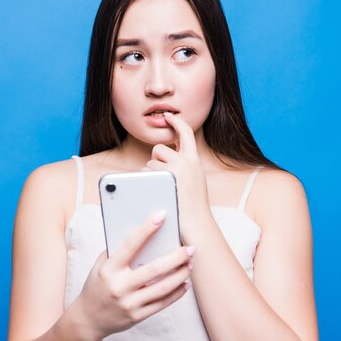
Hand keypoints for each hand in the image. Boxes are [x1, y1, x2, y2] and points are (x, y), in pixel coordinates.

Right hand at [72, 211, 193, 340]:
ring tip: (190, 264)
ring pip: (162, 288)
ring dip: (181, 275)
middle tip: (190, 248)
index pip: (130, 245)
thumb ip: (117, 251)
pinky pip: (162, 303)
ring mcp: (129, 303)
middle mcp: (119, 286)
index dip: (146, 229)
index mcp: (109, 269)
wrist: (88, 320)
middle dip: (176, 257)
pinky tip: (184, 283)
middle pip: (154, 269)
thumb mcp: (100, 266)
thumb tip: (143, 235)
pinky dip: (176, 292)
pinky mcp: (137, 316)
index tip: (162, 216)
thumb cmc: (96, 286)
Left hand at [146, 112, 210, 233]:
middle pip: (158, 149)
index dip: (176, 122)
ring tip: (162, 189)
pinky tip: (155, 192)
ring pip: (149, 162)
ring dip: (150, 174)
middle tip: (162, 178)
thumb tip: (170, 153)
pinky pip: (144, 172)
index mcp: (194, 160)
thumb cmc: (193, 205)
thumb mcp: (195, 178)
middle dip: (155, 160)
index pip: (186, 133)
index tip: (168, 116)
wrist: (196, 224)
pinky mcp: (162, 178)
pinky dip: (145, 181)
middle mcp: (185, 161)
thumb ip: (185, 165)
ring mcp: (173, 169)